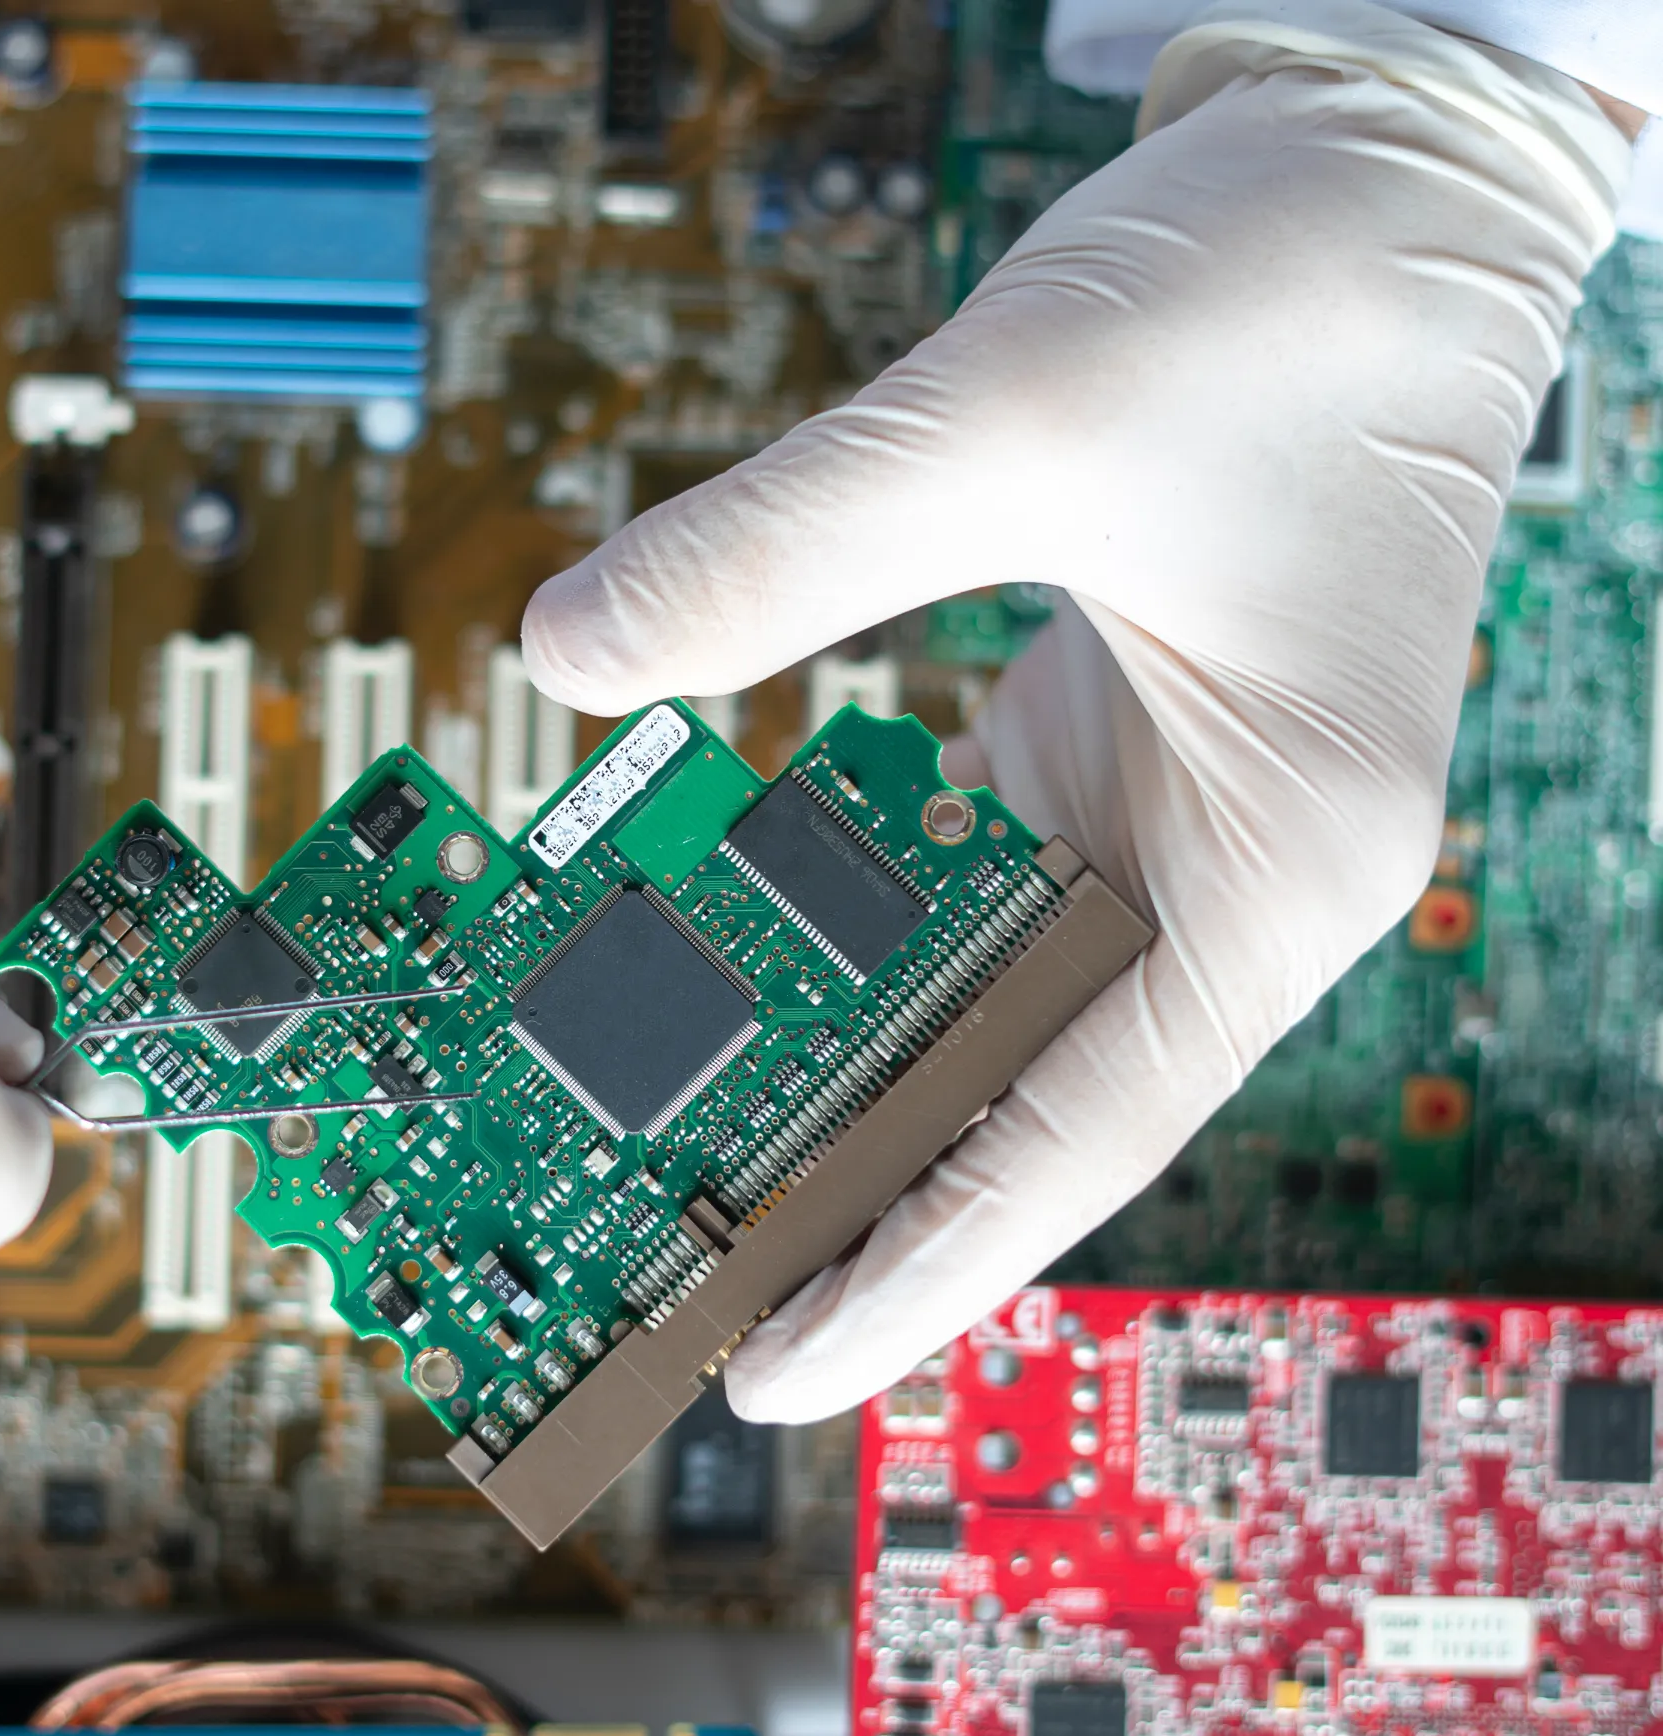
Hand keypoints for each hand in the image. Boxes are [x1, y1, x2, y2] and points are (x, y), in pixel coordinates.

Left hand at [521, 2, 1628, 1421]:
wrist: (1380, 154)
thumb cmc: (1293, 287)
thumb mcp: (1014, 419)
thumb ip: (779, 549)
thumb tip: (571, 652)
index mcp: (1277, 856)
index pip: (1079, 1130)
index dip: (916, 1264)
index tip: (770, 1366)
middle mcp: (1222, 863)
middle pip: (1017, 1094)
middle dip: (846, 1199)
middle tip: (653, 1293)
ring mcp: (1153, 806)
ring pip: (973, 1001)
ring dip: (828, 1080)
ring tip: (662, 1176)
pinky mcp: (1086, 736)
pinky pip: (948, 885)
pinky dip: (835, 936)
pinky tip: (713, 981)